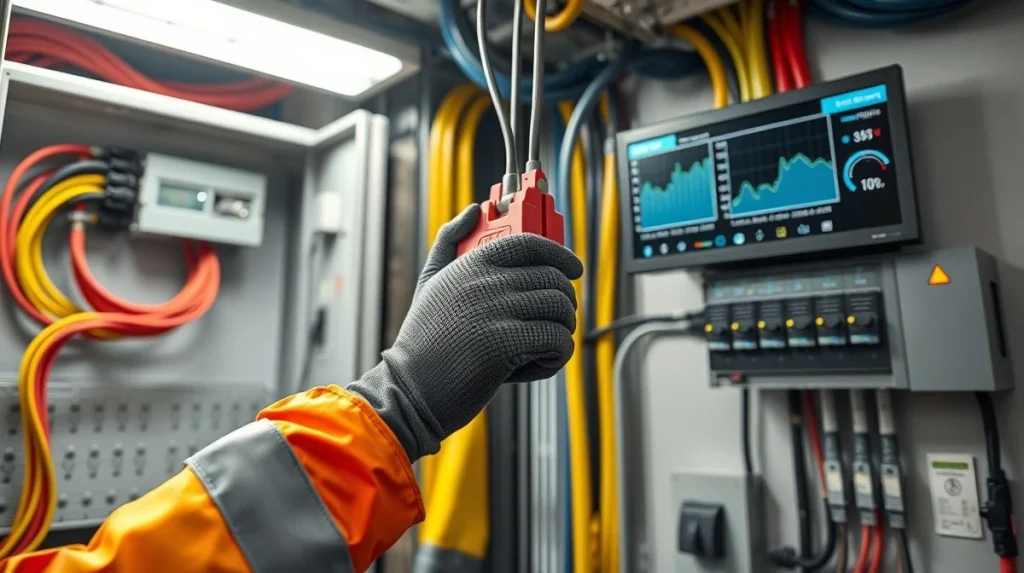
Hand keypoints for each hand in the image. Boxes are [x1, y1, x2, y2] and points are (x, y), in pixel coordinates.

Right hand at [347, 207, 582, 459]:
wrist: (409, 389)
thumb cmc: (424, 341)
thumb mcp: (431, 283)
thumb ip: (449, 242)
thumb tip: (472, 209)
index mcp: (471, 262)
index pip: (531, 242)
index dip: (561, 254)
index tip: (574, 270)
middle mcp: (484, 281)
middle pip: (555, 279)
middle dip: (564, 304)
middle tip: (552, 323)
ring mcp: (494, 310)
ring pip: (561, 310)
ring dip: (561, 332)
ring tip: (539, 347)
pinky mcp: (504, 344)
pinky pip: (557, 341)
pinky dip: (554, 358)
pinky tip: (532, 366)